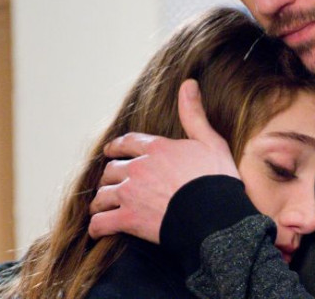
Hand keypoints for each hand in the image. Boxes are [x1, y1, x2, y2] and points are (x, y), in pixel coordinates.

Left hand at [88, 79, 239, 242]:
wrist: (215, 216)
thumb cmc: (216, 180)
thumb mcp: (210, 142)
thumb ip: (194, 114)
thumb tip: (188, 83)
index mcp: (157, 149)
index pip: (128, 143)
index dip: (117, 147)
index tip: (111, 151)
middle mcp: (138, 168)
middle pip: (112, 169)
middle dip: (111, 176)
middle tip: (111, 184)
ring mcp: (130, 194)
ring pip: (102, 195)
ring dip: (101, 201)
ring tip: (102, 208)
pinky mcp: (128, 219)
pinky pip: (102, 222)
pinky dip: (98, 227)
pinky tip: (99, 230)